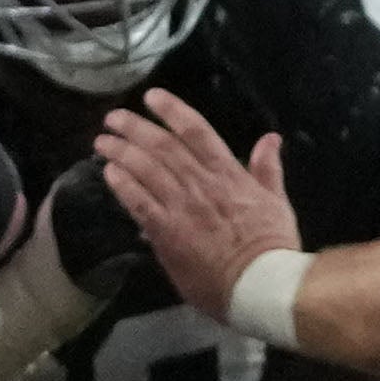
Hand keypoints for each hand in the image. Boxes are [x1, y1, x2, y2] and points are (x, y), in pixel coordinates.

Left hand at [98, 94, 293, 310]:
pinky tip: (109, 173)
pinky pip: (139, 202)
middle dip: (134, 128)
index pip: (196, 131)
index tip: (152, 96)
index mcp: (228, 174)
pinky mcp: (166, 233)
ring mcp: (181, 207)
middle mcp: (201, 183)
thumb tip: (271, 138)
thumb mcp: (277, 201)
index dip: (172, 110)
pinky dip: (123, 185)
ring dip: (121, 152)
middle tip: (113, 118)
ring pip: (145, 169)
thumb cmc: (272, 245)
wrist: (259, 283)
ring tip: (102, 142)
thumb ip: (268, 169)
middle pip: (162, 146)